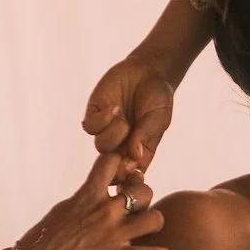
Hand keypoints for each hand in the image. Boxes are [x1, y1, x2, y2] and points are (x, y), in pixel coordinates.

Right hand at [19, 151, 170, 249]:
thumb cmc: (49, 237)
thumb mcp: (67, 207)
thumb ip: (88, 195)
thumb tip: (104, 184)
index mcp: (89, 195)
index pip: (113, 162)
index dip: (124, 166)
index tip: (124, 176)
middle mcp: (105, 211)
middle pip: (144, 191)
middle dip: (144, 198)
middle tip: (136, 210)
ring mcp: (114, 235)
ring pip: (155, 219)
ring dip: (153, 224)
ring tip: (146, 230)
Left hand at [81, 56, 174, 177]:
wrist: (148, 71)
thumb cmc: (158, 98)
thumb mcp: (158, 119)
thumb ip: (146, 137)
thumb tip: (134, 157)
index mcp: (139, 152)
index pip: (131, 175)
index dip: (129, 178)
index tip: (135, 170)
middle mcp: (121, 145)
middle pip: (112, 167)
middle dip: (117, 164)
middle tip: (126, 152)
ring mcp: (106, 130)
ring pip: (101, 146)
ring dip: (113, 135)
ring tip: (125, 121)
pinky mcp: (94, 114)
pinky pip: (90, 127)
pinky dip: (102, 120)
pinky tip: (114, 108)